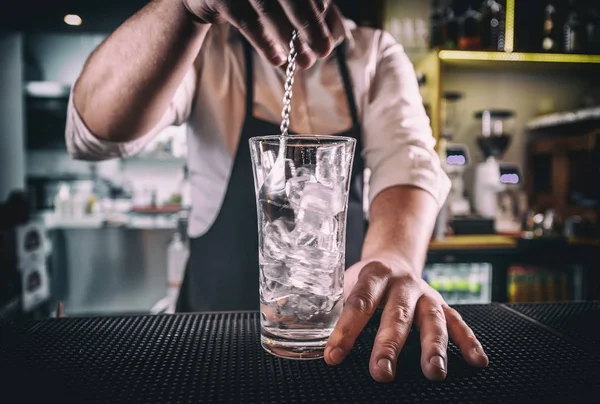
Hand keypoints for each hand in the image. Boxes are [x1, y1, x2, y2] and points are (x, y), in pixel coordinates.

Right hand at [181, 0, 334, 68]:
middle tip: (324, 51)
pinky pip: (247, 22)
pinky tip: (278, 59)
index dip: (318, 8)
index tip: (330, 33)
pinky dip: (265, 42)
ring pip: (268, 7)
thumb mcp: (277, 0)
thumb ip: (299, 6)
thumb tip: (322, 24)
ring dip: (290, 38)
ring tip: (305, 63)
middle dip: (311, 24)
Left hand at [324, 257, 488, 382]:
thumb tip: (296, 330)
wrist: (395, 256)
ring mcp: (426, 294)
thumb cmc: (365, 279)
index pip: (359, 303)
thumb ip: (332, 306)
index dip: (346, 330)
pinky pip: (459, 322)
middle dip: (389, 345)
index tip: (334, 356)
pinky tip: (478, 362)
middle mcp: (403, 283)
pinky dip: (470, 342)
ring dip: (433, 347)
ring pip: (432, 320)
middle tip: (382, 372)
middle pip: (396, 314)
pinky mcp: (443, 304)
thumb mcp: (345, 282)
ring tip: (433, 372)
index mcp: (374, 274)